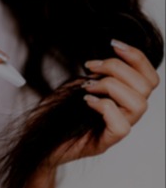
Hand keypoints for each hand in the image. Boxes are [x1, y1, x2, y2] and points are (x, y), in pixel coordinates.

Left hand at [46, 39, 159, 166]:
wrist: (39, 142)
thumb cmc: (56, 115)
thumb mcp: (75, 86)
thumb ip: (94, 76)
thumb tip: (102, 64)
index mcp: (123, 98)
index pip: (148, 77)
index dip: (137, 57)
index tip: (113, 44)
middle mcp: (125, 113)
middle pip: (147, 86)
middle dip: (117, 68)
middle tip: (90, 67)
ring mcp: (117, 128)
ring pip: (140, 104)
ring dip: (111, 86)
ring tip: (88, 87)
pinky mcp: (106, 142)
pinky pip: (122, 126)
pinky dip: (105, 107)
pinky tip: (88, 102)